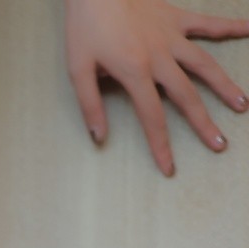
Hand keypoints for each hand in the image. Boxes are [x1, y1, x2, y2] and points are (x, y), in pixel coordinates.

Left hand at [64, 0, 248, 173]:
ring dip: (225, 85)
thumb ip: (90, 105)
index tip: (170, 168)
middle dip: (204, 123)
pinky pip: (208, 24)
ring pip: (205, 64)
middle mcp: (160, 57)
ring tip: (243, 105)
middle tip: (220, 145)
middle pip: (186, 96)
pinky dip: (232, 26)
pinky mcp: (177, 17)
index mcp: (135, 72)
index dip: (161, 145)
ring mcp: (172, 36)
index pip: (152, 117)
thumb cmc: (85, 26)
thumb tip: (98, 138)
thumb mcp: (78, 69)